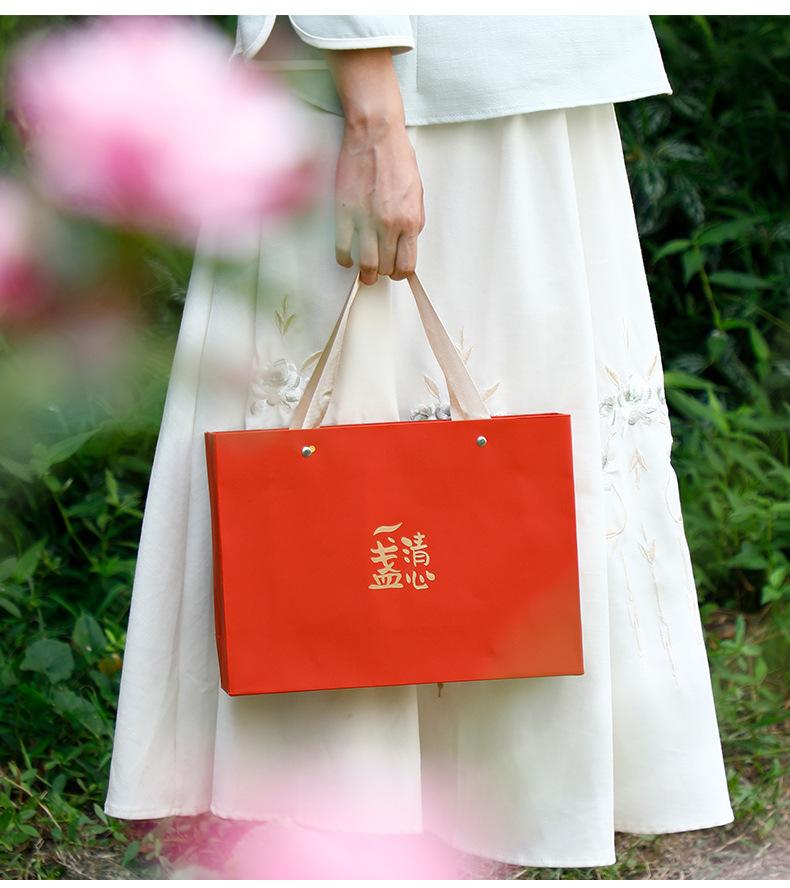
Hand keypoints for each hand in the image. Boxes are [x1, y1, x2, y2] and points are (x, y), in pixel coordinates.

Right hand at [334, 117, 424, 284]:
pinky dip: (345, 259)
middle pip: (385, 268)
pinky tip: (347, 259)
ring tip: (363, 272)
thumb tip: (405, 243)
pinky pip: (343, 248)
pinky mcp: (345, 213)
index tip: (395, 271)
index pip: (407, 265)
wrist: (375, 134)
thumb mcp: (416, 193)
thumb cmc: (397, 157)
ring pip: (366, 265)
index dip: (400, 273)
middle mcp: (389, 226)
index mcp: (410, 221)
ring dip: (365, 273)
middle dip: (382, 273)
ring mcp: (366, 221)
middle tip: (378, 270)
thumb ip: (412, 221)